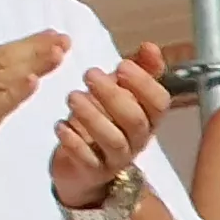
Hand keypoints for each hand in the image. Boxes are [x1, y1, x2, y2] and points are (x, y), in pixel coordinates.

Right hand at [0, 30, 68, 206]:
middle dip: (35, 48)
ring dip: (32, 63)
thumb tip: (11, 79)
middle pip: (2, 60)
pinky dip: (16, 91)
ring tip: (57, 52)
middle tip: (64, 38)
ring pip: (2, 77)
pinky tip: (34, 81)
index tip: (53, 36)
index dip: (26, 44)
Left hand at [48, 41, 170, 210]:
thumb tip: (151, 47)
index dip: (144, 84)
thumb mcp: (120, 94)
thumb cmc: (105, 122)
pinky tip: (60, 125)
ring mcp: (116, 158)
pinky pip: (88, 160)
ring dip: (93, 116)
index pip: (159, 103)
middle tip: (88, 73)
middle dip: (114, 95)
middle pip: (135, 120)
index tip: (122, 65)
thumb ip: (137, 72)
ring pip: (113, 140)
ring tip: (72, 96)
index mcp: (147, 117)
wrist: (83, 168)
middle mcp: (137, 139)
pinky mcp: (93, 172)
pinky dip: (73, 142)